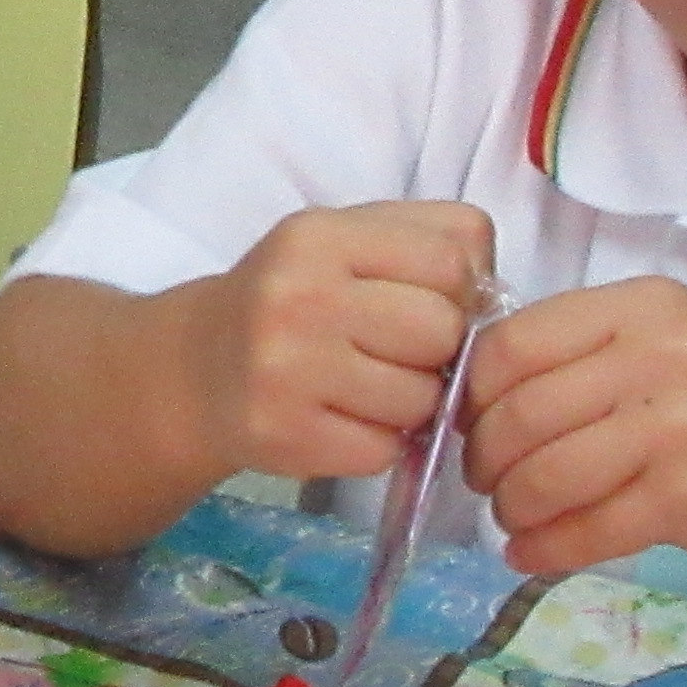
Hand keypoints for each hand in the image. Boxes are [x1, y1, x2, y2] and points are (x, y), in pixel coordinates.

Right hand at [193, 201, 491, 482]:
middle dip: (437, 351)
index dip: (456, 291)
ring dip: (410, 404)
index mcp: (319, 236)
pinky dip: (376, 445)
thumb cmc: (291, 301)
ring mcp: (287, 370)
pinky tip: (342, 422)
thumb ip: (427, 240)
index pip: (451, 259)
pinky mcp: (285, 436)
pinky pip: (384, 450)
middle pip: (441, 331)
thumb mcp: (344, 241)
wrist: (193, 371)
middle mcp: (298, 297)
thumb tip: (494, 294)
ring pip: (421, 399)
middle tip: (398, 355)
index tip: (423, 305)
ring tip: (368, 390)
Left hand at [466, 275, 686, 579]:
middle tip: (485, 482)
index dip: (471, 394)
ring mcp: (683, 426)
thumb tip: (458, 400)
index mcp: (644, 306)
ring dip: (511, 507)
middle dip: (484, 459)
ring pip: (545, 474)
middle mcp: (665, 354)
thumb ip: (573, 357)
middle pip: (521, 413)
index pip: (511, 345)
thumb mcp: (656, 349)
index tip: (468, 424)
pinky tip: (530, 553)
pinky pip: (587, 529)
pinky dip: (544, 549)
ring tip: (514, 517)